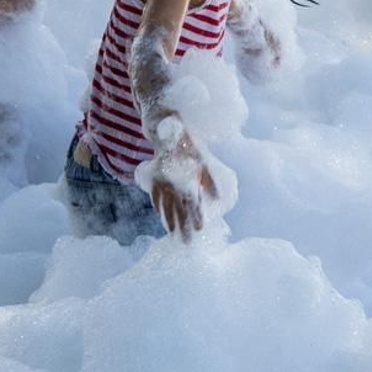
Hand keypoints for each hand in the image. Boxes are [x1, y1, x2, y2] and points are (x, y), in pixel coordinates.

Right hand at [148, 126, 218, 241]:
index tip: (200, 229)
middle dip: (182, 227)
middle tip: (185, 242)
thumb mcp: (202, 158)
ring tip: (172, 233)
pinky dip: (157, 206)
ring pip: (164, 206)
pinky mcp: (154, 177)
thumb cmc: (187, 144)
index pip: (192, 204)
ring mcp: (161, 182)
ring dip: (168, 220)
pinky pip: (155, 196)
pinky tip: (159, 214)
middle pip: (177, 210)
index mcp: (185, 179)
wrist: (165, 129)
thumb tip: (217, 196)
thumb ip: (209, 179)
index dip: (196, 217)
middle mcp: (172, 184)